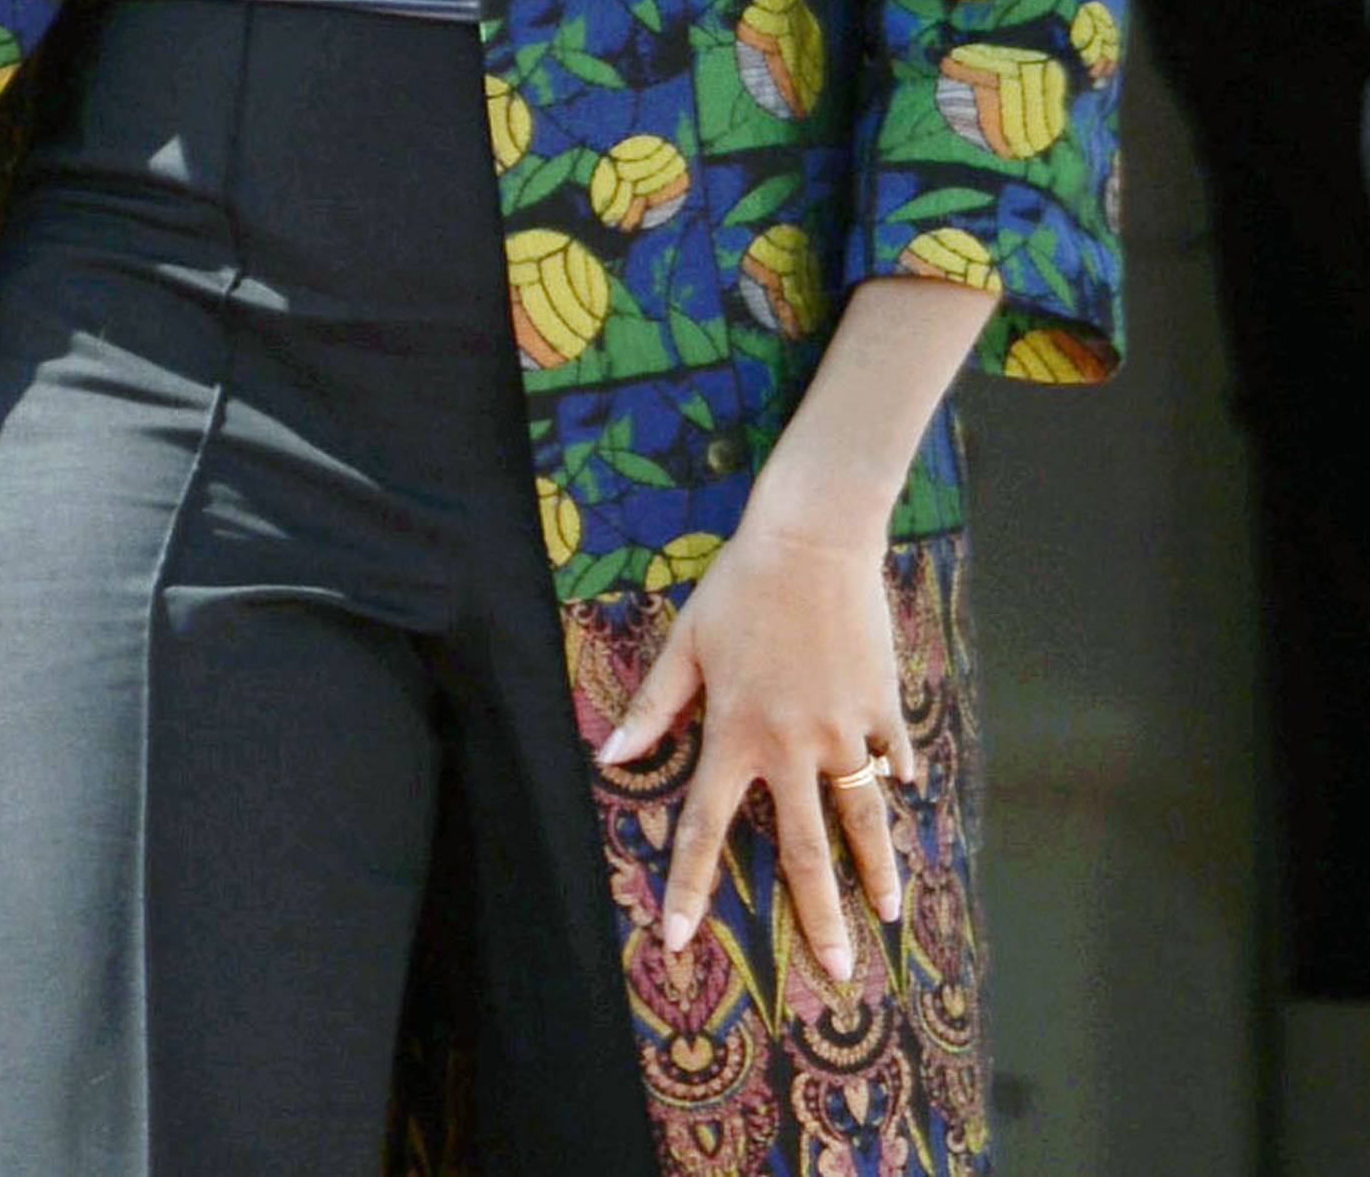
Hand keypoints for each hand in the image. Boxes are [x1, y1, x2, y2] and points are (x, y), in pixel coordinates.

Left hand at [597, 515, 915, 981]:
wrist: (814, 538)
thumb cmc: (740, 587)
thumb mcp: (686, 643)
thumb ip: (654, 706)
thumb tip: (609, 758)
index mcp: (736, 733)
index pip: (706, 827)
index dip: (689, 886)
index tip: (682, 941)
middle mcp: (793, 744)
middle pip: (808, 850)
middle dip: (821, 917)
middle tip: (839, 973)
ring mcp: (844, 728)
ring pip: (865, 816)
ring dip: (879, 869)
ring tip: (892, 913)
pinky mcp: (882, 703)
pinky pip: (892, 755)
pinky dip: (897, 776)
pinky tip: (903, 794)